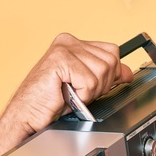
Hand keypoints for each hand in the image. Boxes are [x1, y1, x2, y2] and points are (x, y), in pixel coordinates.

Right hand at [2, 32, 133, 135]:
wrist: (29, 114)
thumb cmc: (52, 102)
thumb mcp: (87, 87)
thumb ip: (107, 76)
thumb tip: (127, 72)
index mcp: (75, 44)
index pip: (112, 51)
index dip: (110, 74)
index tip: (93, 86)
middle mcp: (69, 42)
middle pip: (110, 61)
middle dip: (101, 84)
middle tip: (79, 92)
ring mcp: (64, 48)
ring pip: (102, 71)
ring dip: (90, 91)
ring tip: (72, 93)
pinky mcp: (59, 60)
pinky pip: (89, 81)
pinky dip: (82, 95)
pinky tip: (67, 95)